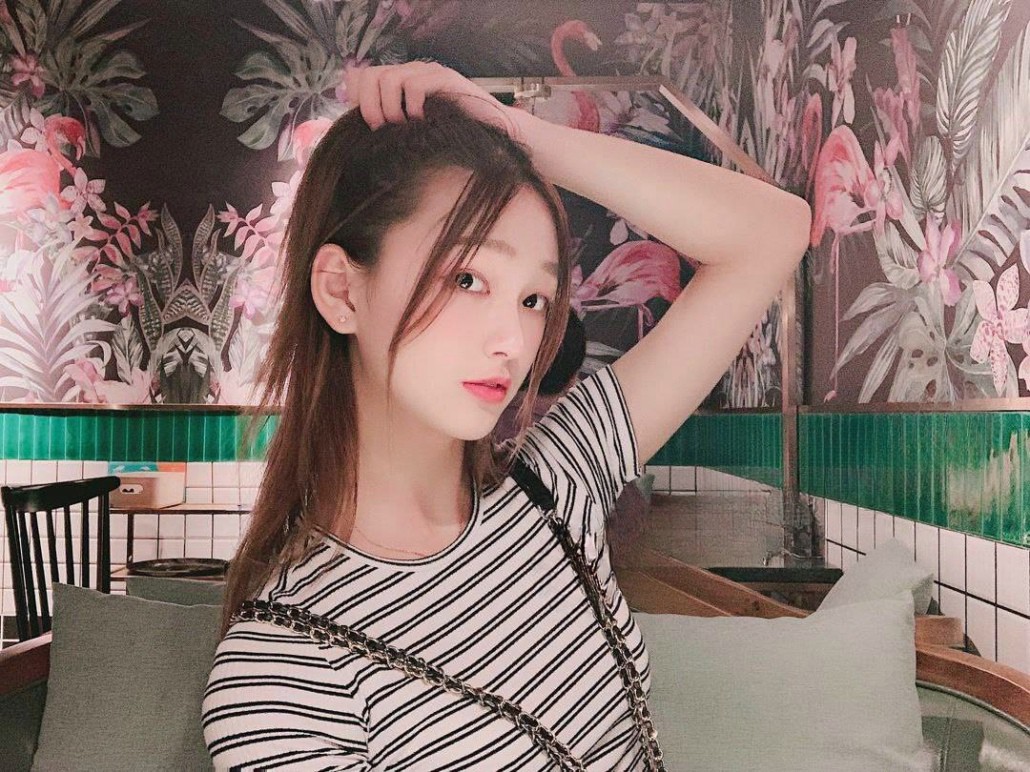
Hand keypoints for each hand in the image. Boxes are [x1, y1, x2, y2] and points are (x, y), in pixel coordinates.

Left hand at [343, 61, 512, 132]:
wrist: (493, 136)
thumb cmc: (453, 139)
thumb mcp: (413, 134)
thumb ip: (391, 127)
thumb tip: (363, 133)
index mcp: (401, 82)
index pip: (364, 76)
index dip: (358, 99)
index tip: (367, 125)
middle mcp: (413, 72)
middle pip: (372, 74)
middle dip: (369, 105)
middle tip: (380, 129)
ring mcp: (430, 73)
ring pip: (390, 79)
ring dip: (390, 108)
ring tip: (403, 127)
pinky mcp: (446, 79)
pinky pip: (415, 86)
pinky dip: (412, 107)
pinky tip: (421, 122)